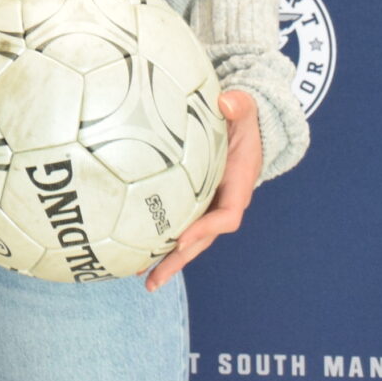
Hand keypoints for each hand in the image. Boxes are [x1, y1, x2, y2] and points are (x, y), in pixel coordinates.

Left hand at [146, 86, 260, 289]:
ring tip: (141, 278)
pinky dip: (160, 238)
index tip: (181, 239)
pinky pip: (178, 223)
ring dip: (167, 259)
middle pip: (203, 239)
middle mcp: (224, 202)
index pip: (226, 216)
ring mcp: (208, 205)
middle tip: (153, 278)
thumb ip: (240, 105)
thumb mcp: (245, 108)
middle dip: (179, 260)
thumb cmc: (243, 117)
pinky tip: (136, 251)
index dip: (205, 229)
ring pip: (189, 238)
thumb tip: (228, 101)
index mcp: (238, 185)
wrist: (245, 123)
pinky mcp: (194, 201)